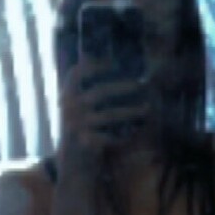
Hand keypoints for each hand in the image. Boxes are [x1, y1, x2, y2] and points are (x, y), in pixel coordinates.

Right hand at [57, 61, 147, 177]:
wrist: (72, 158)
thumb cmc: (81, 124)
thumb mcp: (77, 102)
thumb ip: (84, 84)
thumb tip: (93, 56)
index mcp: (67, 94)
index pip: (77, 73)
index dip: (95, 65)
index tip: (114, 63)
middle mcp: (70, 107)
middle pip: (101, 92)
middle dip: (124, 87)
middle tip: (142, 84)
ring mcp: (77, 125)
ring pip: (110, 114)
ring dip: (132, 110)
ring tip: (148, 108)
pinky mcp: (86, 141)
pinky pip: (111, 135)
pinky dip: (126, 133)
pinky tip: (138, 130)